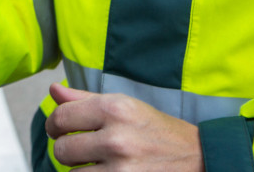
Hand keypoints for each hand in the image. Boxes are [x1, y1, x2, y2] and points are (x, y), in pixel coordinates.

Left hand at [46, 83, 203, 170]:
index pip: (61, 117)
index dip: (54, 125)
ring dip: (82, 171)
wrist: (200, 159)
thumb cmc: (158, 131)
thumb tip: (53, 90)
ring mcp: (121, 169)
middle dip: (68, 151)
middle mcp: (117, 138)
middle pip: (62, 149)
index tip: (59, 130)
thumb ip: (85, 100)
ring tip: (102, 164)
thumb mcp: (125, 107)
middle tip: (83, 150)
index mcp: (115, 109)